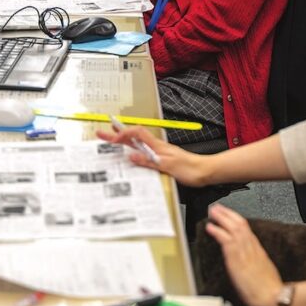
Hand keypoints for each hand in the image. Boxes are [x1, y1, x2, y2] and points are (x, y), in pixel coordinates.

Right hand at [96, 125, 211, 186]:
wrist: (204, 172)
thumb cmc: (190, 168)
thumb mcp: (168, 165)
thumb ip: (149, 161)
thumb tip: (131, 156)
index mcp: (157, 145)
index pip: (137, 134)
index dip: (124, 134)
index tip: (112, 139)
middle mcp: (156, 147)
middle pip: (133, 138)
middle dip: (117, 135)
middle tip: (101, 133)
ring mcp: (158, 153)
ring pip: (137, 145)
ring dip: (123, 142)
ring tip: (110, 140)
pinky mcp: (161, 160)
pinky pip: (143, 155)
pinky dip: (133, 153)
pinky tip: (129, 156)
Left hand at [205, 204, 282, 305]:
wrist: (273, 296)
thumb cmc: (270, 287)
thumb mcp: (265, 270)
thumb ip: (256, 262)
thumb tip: (250, 261)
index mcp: (258, 249)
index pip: (246, 228)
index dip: (236, 219)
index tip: (228, 214)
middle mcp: (251, 246)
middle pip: (239, 223)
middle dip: (227, 214)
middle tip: (217, 207)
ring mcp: (244, 251)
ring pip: (232, 228)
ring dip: (221, 218)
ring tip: (212, 212)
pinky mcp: (236, 258)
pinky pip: (226, 240)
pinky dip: (217, 231)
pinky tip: (210, 227)